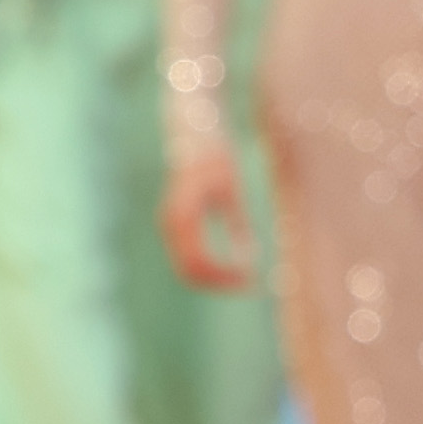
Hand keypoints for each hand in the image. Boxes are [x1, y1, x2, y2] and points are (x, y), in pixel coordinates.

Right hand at [161, 146, 256, 291]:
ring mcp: (170, 225)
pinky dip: (208, 268)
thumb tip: (252, 256)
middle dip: (219, 283)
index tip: (250, 279)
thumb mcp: (233, 190)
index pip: (199, 260)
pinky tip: (231, 270)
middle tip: (249, 286)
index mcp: (184, 216)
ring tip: (244, 280)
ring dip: (213, 279)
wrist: (194, 138)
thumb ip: (239, 223)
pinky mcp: (176, 226)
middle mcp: (171, 224)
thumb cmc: (216, 159)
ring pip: (186, 267)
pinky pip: (188, 257)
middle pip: (190, 269)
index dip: (223, 276)